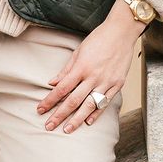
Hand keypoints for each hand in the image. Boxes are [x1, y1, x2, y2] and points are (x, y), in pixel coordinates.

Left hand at [37, 0, 145, 131]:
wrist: (121, 32)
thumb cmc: (99, 39)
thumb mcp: (78, 51)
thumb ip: (66, 70)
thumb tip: (52, 83)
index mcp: (81, 67)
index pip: (61, 89)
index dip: (50, 101)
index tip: (40, 110)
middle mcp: (93, 77)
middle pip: (73, 101)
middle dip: (60, 115)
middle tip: (49, 126)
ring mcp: (107, 81)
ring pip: (89, 105)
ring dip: (77, 119)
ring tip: (67, 130)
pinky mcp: (118, 84)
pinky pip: (105, 102)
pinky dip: (96, 113)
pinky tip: (88, 121)